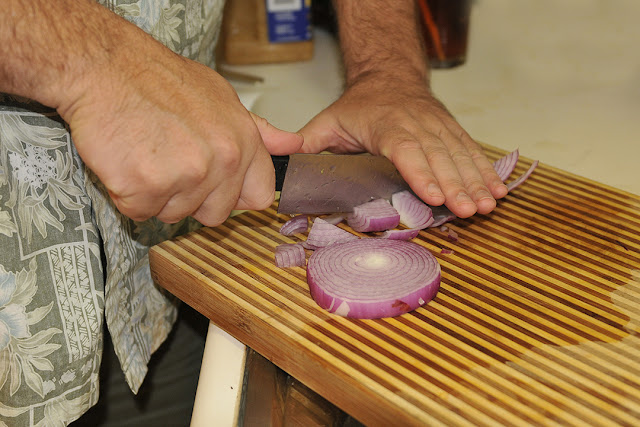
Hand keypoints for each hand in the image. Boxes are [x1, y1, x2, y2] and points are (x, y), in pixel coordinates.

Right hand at [59, 39, 301, 225]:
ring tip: (147, 153)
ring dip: (157, 194)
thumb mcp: (221, 97)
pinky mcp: (147, 188)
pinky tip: (127, 160)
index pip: (259, 197)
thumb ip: (259, 130)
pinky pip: (140, 212)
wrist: (105, 67)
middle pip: (215, 214)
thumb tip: (294, 146)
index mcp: (243, 142)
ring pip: (174, 214)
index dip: (235, 196)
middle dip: (192, 197)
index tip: (216, 186)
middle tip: (169, 160)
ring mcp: (186, 176)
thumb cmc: (158, 79)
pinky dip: (129, 194)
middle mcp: (221, 162)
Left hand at [298, 75, 507, 217]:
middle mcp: (417, 125)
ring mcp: (438, 127)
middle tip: (469, 210)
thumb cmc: (360, 105)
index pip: (405, 149)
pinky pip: (471, 151)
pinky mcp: (452, 131)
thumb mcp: (329, 122)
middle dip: (456, 185)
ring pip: (460, 154)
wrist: (390, 75)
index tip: (434, 196)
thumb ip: (309, 144)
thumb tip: (286, 166)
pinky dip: (486, 170)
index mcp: (386, 126)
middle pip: (439, 156)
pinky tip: (498, 189)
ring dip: (476, 181)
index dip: (421, 173)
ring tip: (488, 204)